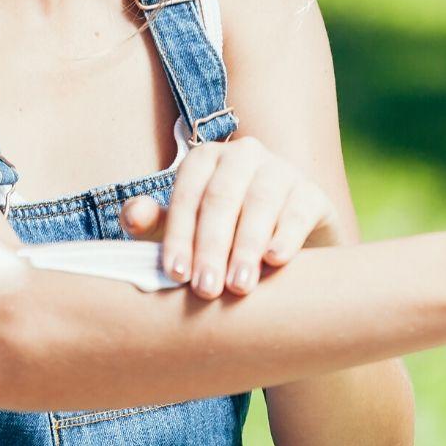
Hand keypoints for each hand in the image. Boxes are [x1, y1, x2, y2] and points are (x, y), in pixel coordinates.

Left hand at [121, 134, 341, 299]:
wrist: (286, 246)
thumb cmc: (223, 237)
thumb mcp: (186, 231)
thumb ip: (155, 223)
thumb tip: (134, 217)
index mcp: (205, 159)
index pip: (187, 194)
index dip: (180, 235)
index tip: (176, 274)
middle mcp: (243, 155)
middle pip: (221, 198)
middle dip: (212, 247)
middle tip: (206, 289)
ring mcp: (281, 170)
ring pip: (260, 203)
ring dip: (247, 246)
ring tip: (239, 285)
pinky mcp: (312, 192)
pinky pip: (298, 211)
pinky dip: (286, 235)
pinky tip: (275, 260)